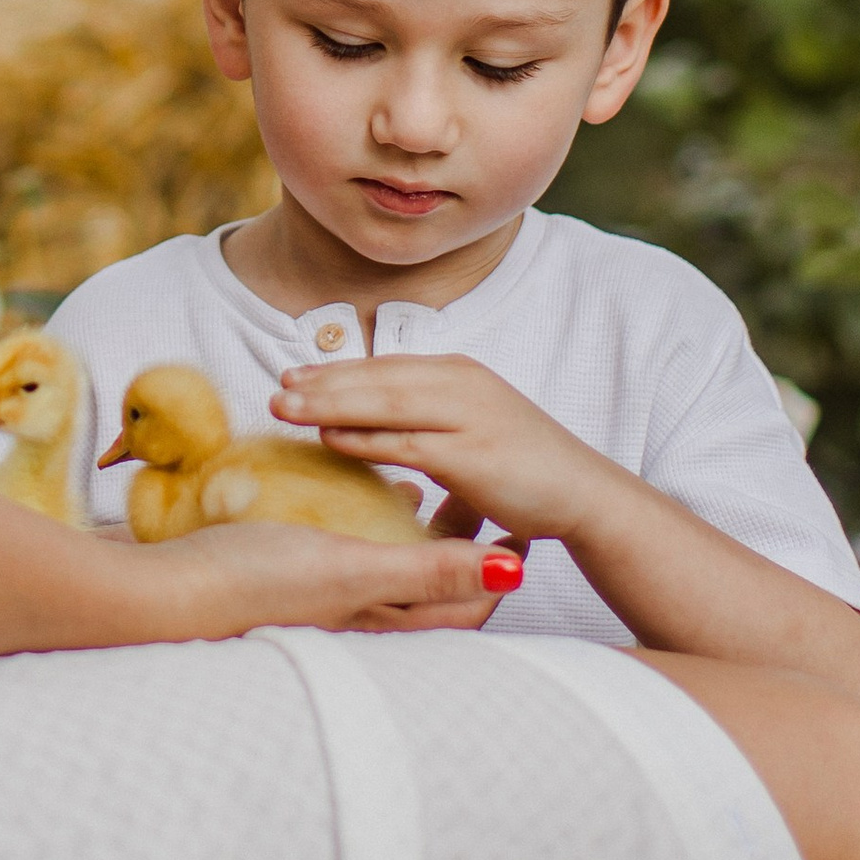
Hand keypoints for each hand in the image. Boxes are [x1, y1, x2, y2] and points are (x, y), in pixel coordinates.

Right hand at [138, 516, 506, 639]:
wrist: (153, 592)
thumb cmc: (250, 580)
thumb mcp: (350, 567)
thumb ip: (428, 569)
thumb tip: (511, 574)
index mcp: (379, 621)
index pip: (464, 610)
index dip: (500, 570)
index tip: (517, 523)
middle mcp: (354, 619)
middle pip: (429, 591)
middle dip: (460, 547)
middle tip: (474, 494)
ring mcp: (316, 601)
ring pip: (382, 570)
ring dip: (408, 532)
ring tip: (418, 484)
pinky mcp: (281, 577)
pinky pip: (338, 551)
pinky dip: (356, 520)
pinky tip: (345, 483)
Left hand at [269, 352, 615, 547]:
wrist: (583, 492)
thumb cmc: (527, 467)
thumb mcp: (472, 428)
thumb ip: (430, 422)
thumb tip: (382, 432)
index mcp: (459, 374)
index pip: (386, 366)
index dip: (338, 370)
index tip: (295, 375)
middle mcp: (461, 384)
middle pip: (377, 377)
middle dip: (323, 382)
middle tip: (277, 387)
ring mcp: (467, 416)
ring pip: (384, 403)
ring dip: (330, 404)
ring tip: (285, 408)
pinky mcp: (471, 454)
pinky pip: (405, 443)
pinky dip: (363, 438)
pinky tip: (328, 439)